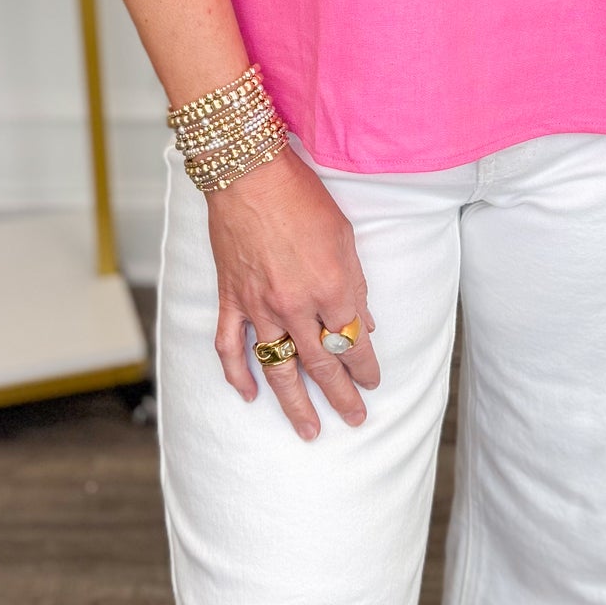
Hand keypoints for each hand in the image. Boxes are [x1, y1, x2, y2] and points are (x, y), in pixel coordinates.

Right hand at [204, 145, 380, 439]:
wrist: (249, 173)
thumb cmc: (302, 197)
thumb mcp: (345, 236)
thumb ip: (356, 284)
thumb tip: (365, 323)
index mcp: (331, 287)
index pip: (354, 342)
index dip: (366, 366)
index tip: (374, 382)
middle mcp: (296, 305)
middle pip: (322, 364)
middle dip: (342, 396)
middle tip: (355, 419)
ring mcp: (260, 306)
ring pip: (279, 368)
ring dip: (295, 404)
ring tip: (310, 431)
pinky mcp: (232, 299)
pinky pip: (231, 348)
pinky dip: (238, 375)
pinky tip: (249, 396)